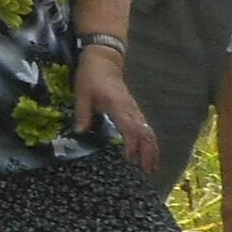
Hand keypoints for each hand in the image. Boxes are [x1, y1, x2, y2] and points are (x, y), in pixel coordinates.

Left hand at [75, 48, 159, 176]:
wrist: (104, 60)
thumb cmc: (91, 76)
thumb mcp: (82, 92)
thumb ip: (82, 112)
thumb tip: (79, 132)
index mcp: (118, 105)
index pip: (130, 127)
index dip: (131, 143)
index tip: (129, 158)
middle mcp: (130, 109)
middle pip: (145, 133)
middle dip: (148, 152)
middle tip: (147, 171)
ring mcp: (134, 109)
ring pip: (148, 131)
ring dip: (152, 149)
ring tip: (152, 168)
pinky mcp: (134, 110)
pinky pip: (145, 128)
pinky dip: (149, 142)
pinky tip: (148, 153)